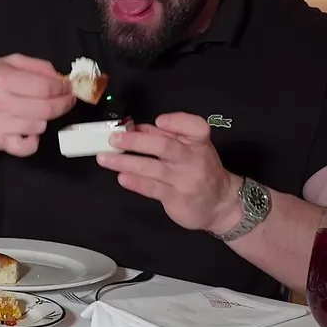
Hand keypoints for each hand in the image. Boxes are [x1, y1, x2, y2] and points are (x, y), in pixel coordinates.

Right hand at [0, 54, 75, 156]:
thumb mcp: (6, 62)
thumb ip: (35, 65)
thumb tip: (60, 78)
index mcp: (2, 79)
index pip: (46, 87)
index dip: (63, 88)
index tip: (67, 88)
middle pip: (46, 108)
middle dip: (63, 104)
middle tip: (66, 100)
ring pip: (40, 126)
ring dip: (45, 118)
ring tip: (38, 111)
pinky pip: (26, 147)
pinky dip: (33, 141)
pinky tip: (30, 131)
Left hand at [96, 113, 238, 232]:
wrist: (221, 204)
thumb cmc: (200, 170)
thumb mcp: (191, 149)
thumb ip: (165, 137)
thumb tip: (135, 128)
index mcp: (198, 143)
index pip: (196, 127)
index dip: (177, 122)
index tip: (158, 122)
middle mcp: (193, 159)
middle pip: (165, 146)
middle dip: (136, 141)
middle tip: (113, 139)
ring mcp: (185, 180)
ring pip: (153, 168)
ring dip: (126, 162)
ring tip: (104, 158)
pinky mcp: (178, 198)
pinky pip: (154, 189)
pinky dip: (137, 182)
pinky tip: (122, 177)